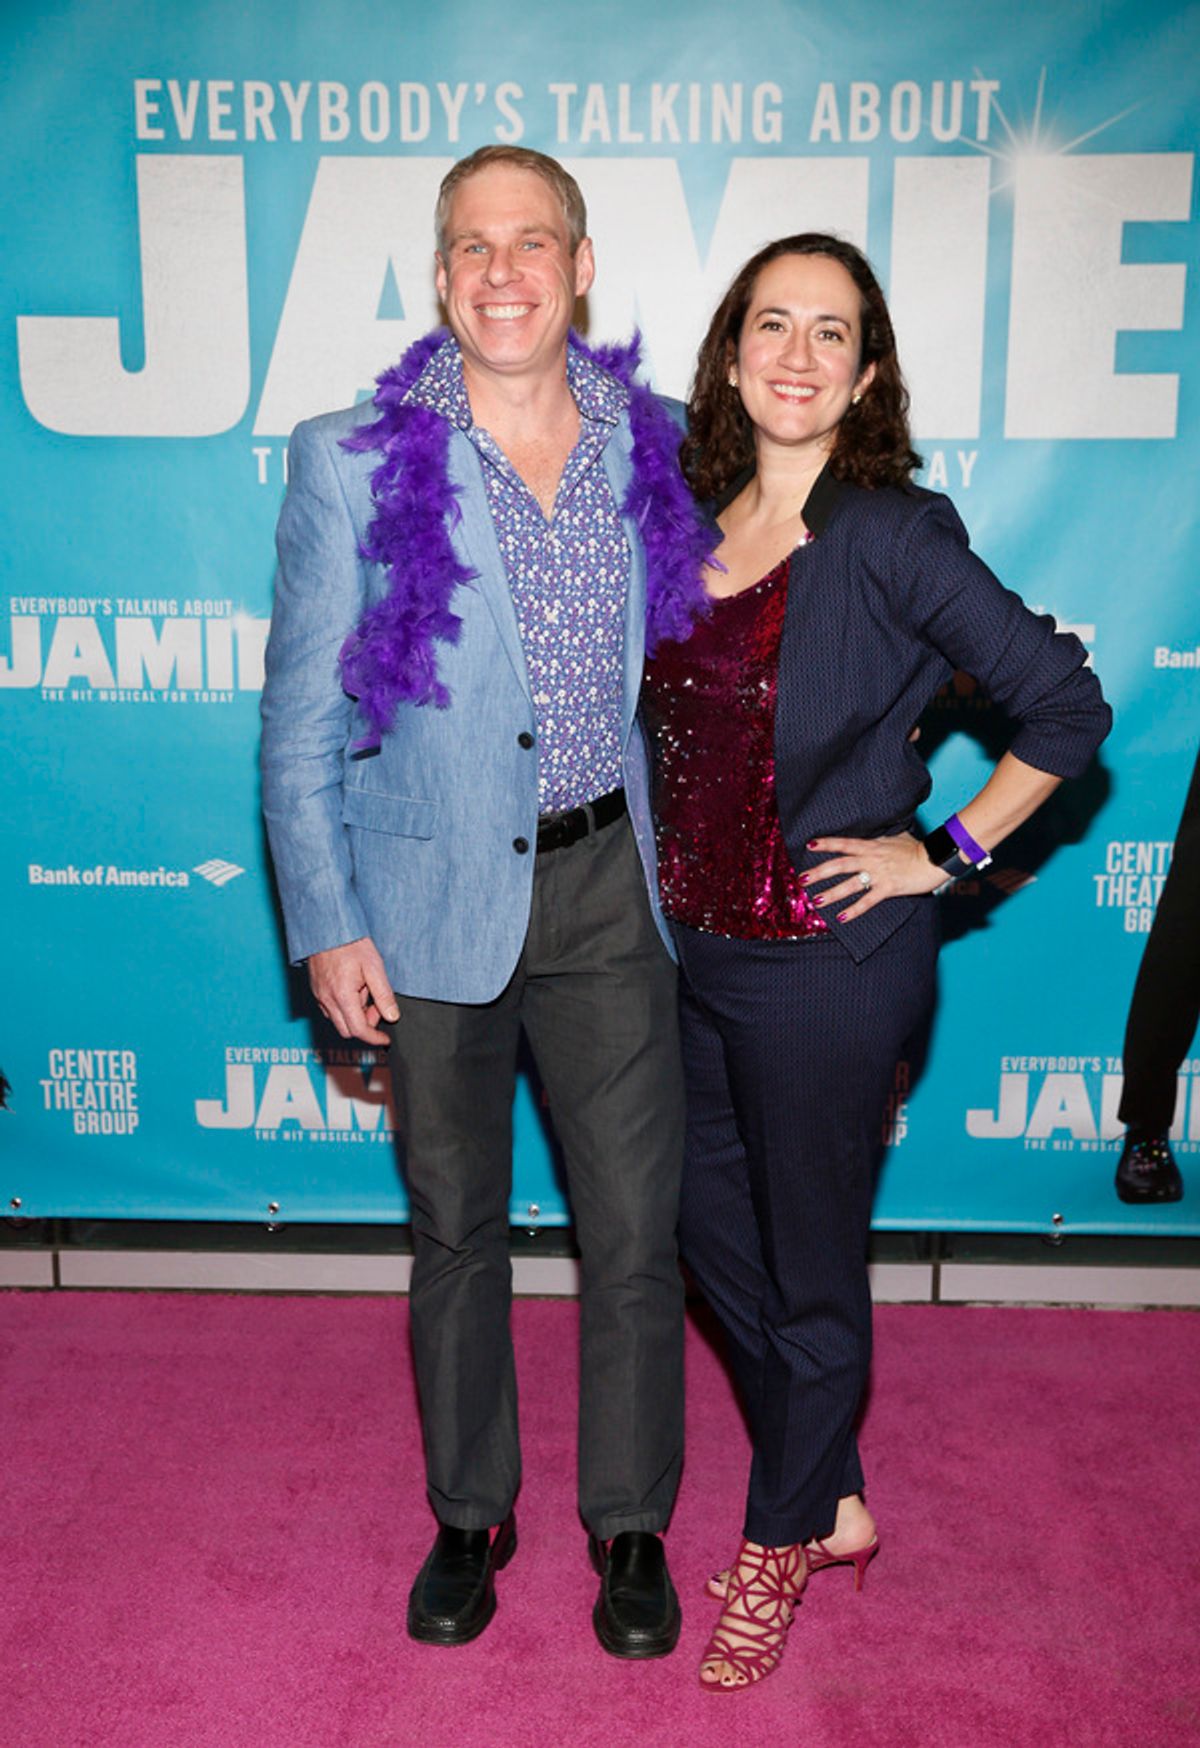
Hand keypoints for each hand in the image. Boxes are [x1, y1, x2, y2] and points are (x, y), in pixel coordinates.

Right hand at [308, 937, 398, 1043]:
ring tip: (366, 991)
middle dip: (366, 1025)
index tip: (385, 1039)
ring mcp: (319, 996)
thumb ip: (383, 994)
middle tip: (377, 1006)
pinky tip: (354, 989)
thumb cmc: (350, 943)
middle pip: (347, 1030)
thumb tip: (392, 1016)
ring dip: (355, 1015)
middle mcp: (327, 1000)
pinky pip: (331, 1010)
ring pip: (339, 1021)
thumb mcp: (374, 966)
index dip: (374, 1038)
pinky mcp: (316, 991)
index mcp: (342, 996)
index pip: (359, 1030)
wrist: (327, 927)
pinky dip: (345, 1008)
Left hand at [803, 832, 945, 923]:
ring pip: (850, 884)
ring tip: (816, 901)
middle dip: (820, 872)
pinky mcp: (889, 888)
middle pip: (840, 865)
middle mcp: (871, 859)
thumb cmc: (917, 848)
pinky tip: (842, 917)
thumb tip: (872, 837)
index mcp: (872, 846)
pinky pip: (868, 901)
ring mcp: (879, 874)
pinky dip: (854, 910)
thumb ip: (880, 839)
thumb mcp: (895, 837)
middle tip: (802, 879)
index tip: (809, 845)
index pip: (844, 843)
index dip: (827, 844)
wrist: (935, 859)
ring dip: (832, 893)